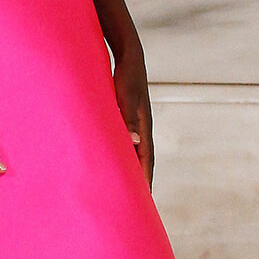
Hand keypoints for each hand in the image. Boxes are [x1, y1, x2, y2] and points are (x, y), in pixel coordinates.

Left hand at [112, 43, 153, 188]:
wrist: (130, 56)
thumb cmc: (127, 76)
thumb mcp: (126, 96)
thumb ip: (128, 117)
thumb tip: (134, 140)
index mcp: (144, 127)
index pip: (146, 160)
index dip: (145, 180)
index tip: (143, 200)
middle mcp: (141, 128)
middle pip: (141, 160)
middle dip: (139, 180)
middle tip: (135, 202)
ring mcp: (135, 123)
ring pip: (133, 151)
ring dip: (130, 169)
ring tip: (124, 187)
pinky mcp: (126, 117)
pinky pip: (125, 142)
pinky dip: (122, 154)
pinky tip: (113, 160)